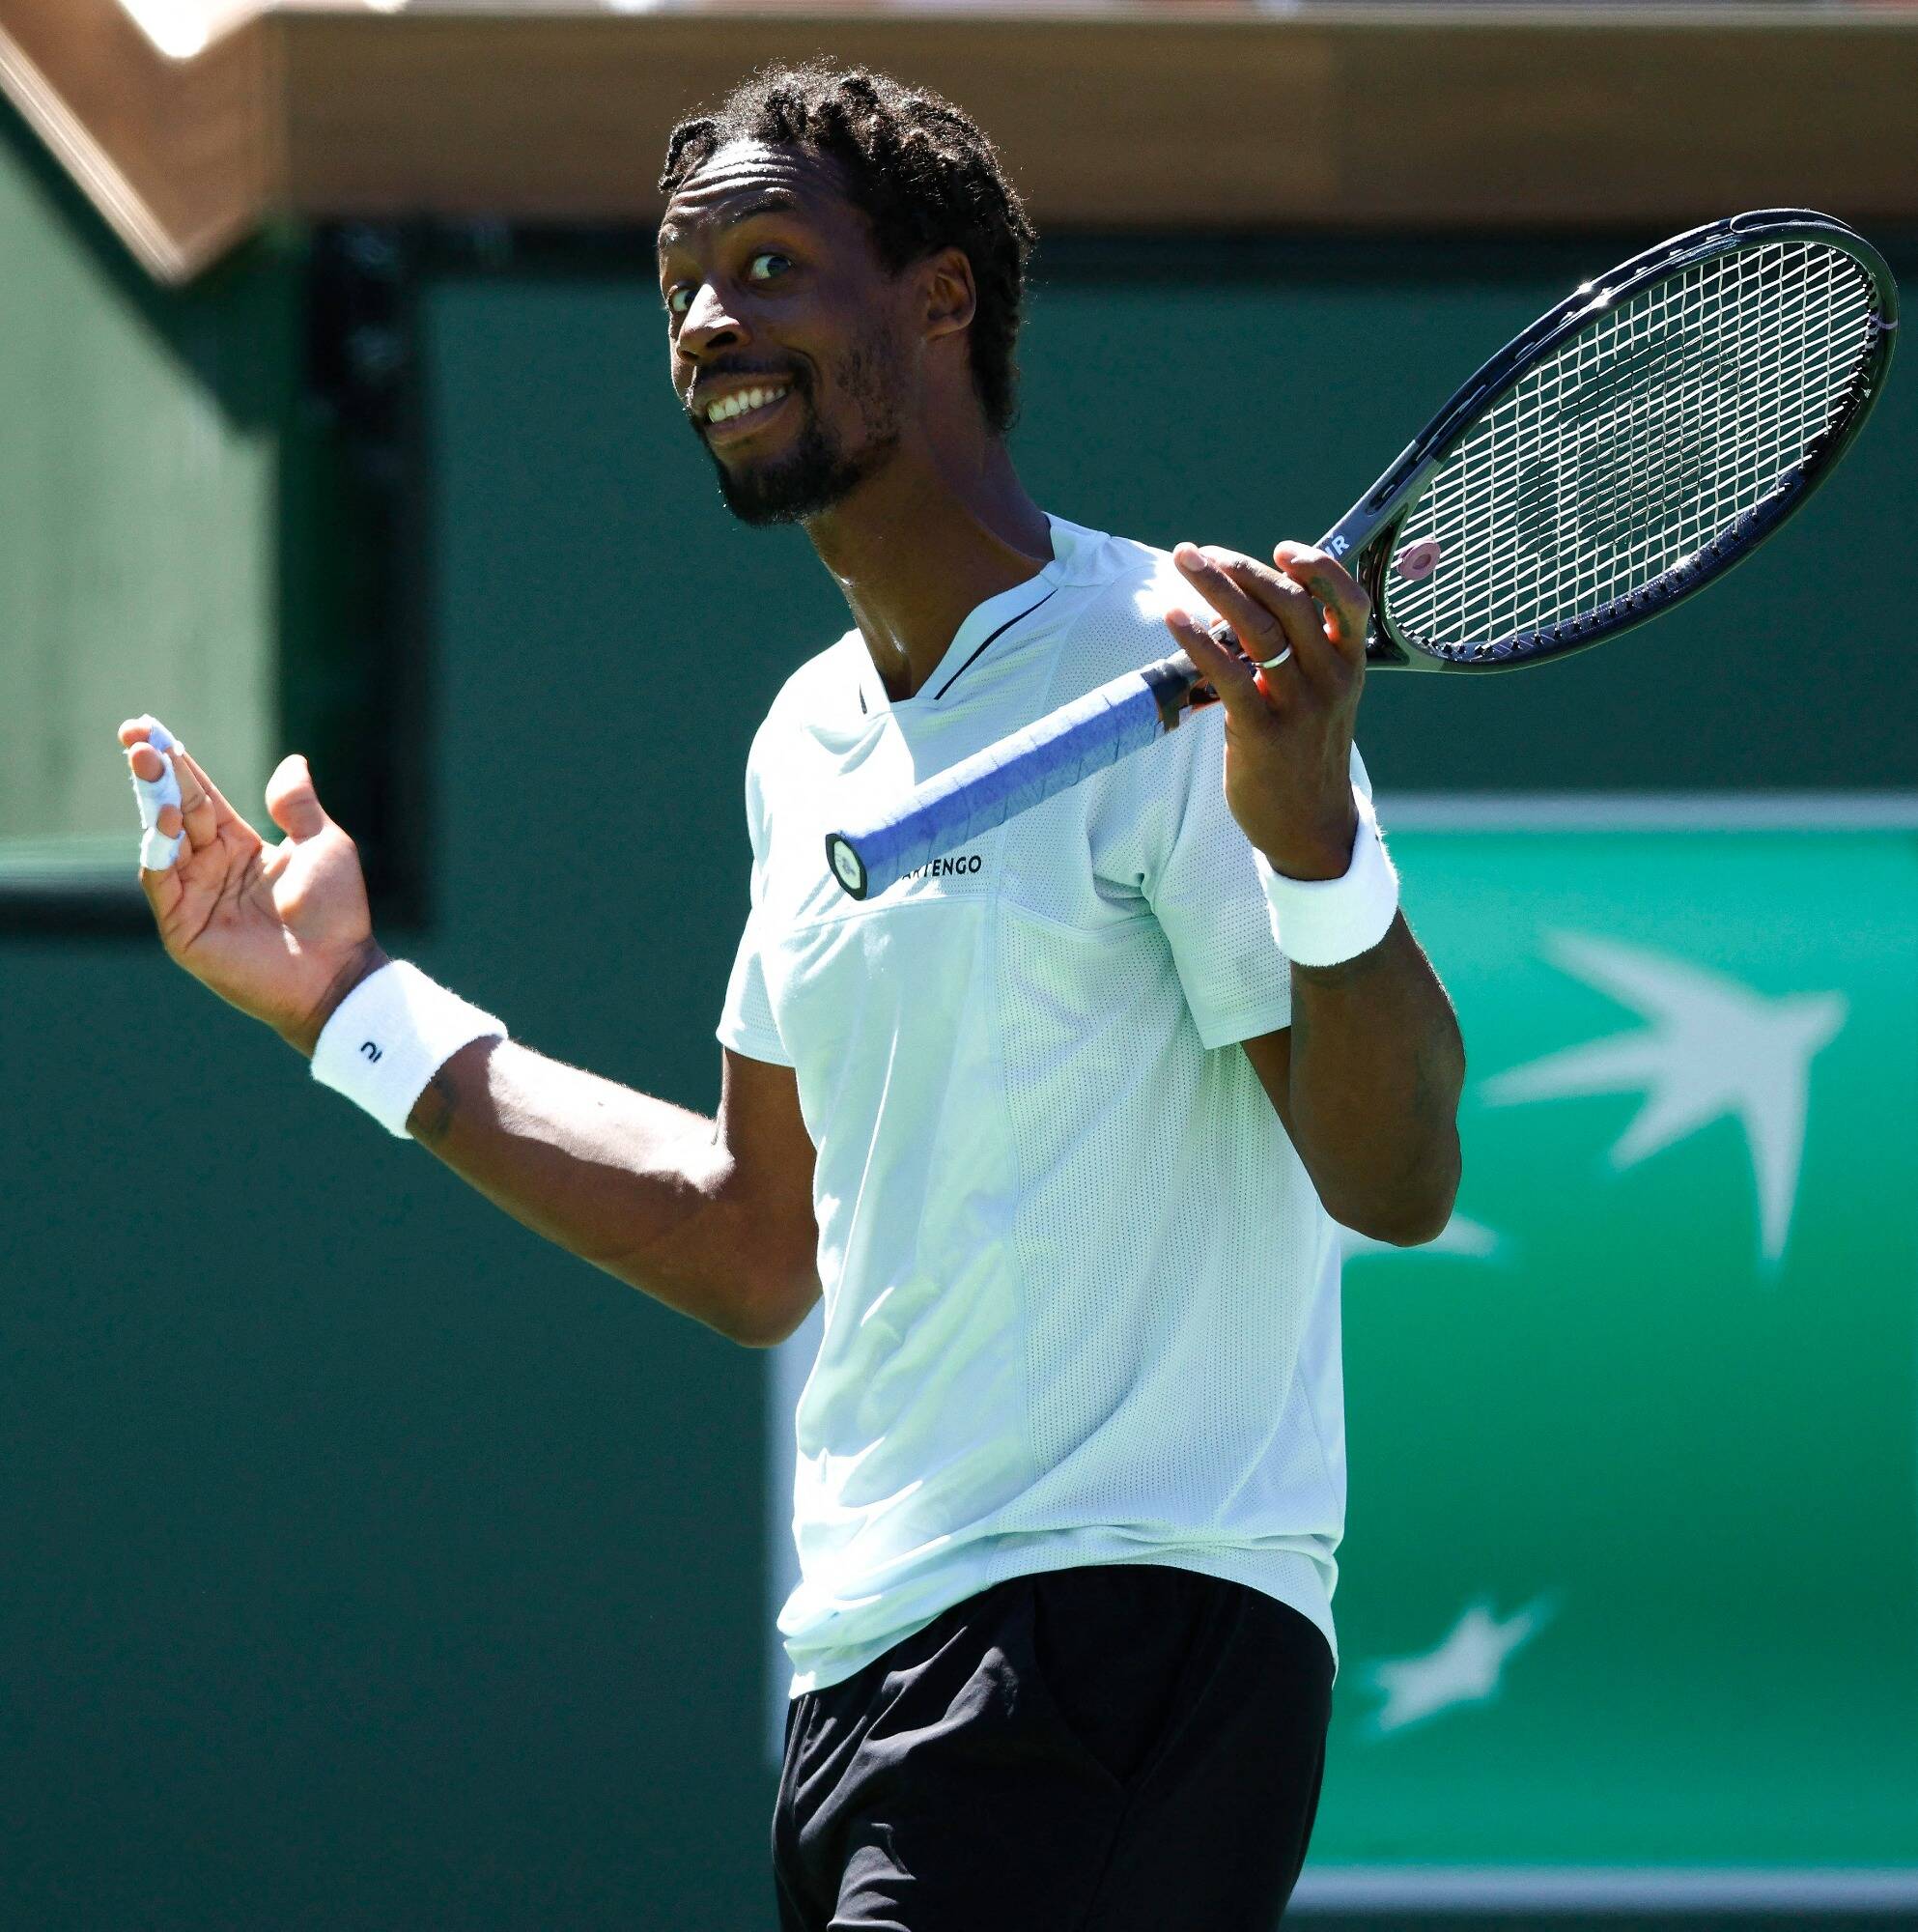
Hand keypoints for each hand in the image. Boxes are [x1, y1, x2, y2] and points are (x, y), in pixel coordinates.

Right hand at [119, 717, 385, 1053]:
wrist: (336, 970)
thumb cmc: (336, 912)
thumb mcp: (324, 845)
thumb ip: (298, 806)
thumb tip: (293, 760)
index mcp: (241, 847)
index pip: (200, 796)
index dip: (177, 763)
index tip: (151, 726)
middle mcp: (211, 868)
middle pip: (174, 810)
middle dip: (153, 772)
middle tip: (134, 733)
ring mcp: (193, 896)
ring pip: (161, 839)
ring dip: (151, 800)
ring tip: (146, 763)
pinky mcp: (183, 927)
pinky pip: (161, 882)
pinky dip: (158, 849)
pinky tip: (165, 819)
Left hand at [1165, 540, 1370, 879]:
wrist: (1311, 827)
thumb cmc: (1306, 755)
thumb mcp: (1323, 700)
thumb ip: (1304, 655)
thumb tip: (1256, 604)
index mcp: (1350, 665)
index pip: (1349, 601)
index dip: (1319, 567)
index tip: (1281, 550)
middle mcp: (1331, 679)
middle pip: (1291, 603)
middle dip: (1242, 569)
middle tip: (1199, 551)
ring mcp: (1299, 706)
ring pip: (1259, 629)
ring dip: (1217, 588)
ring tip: (1184, 563)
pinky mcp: (1263, 733)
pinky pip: (1229, 675)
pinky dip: (1199, 640)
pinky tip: (1175, 618)